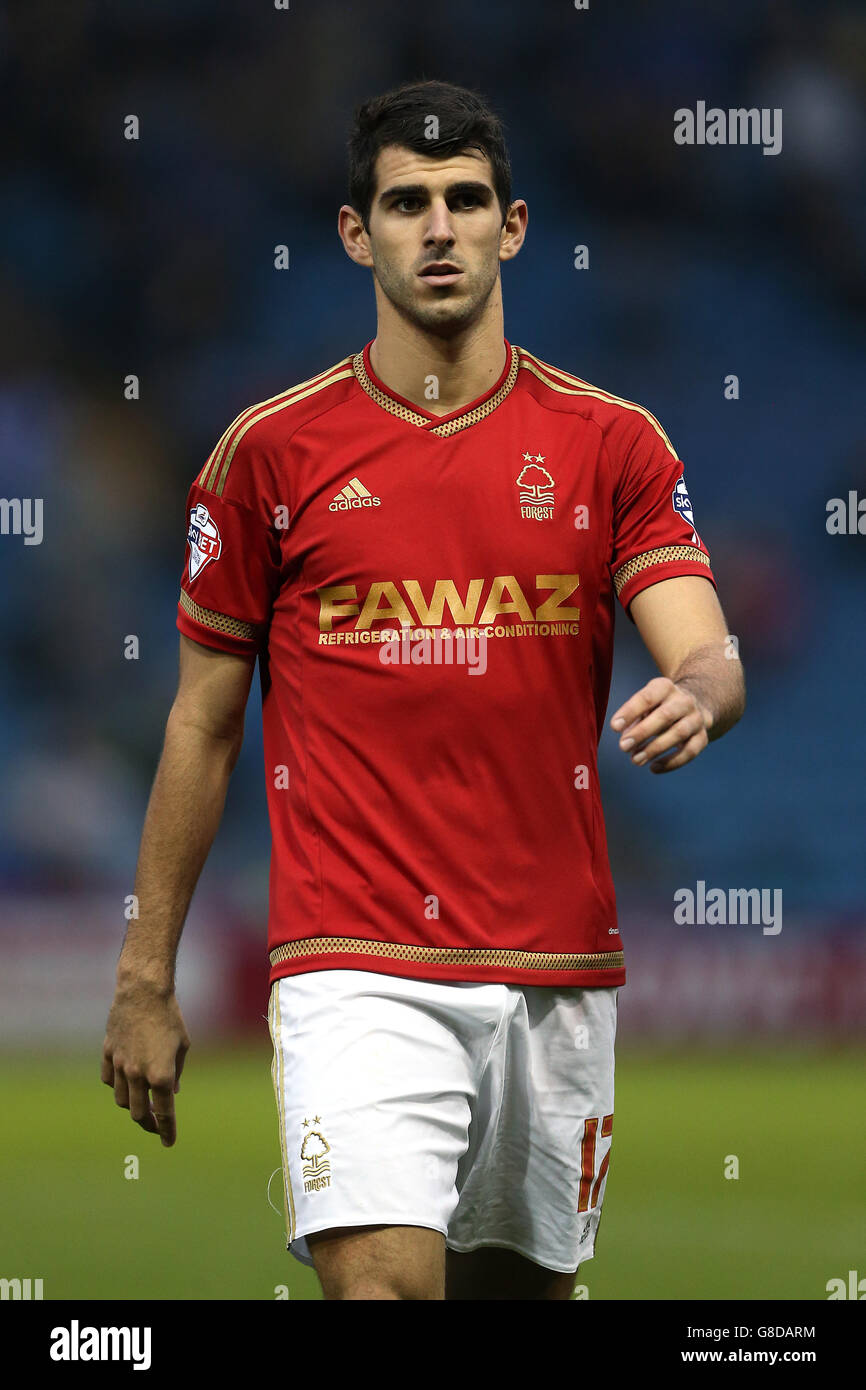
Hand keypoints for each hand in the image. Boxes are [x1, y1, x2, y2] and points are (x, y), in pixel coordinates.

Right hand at [101, 980, 189, 1146]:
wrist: (143, 992)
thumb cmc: (170, 1017)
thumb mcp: (183, 1046)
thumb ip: (176, 1072)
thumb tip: (171, 1092)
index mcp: (161, 1076)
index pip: (165, 1114)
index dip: (167, 1131)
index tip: (169, 1143)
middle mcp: (139, 1075)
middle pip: (139, 1114)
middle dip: (149, 1124)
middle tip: (156, 1126)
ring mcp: (120, 1066)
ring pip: (122, 1100)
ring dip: (133, 1106)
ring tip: (143, 1104)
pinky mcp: (108, 1054)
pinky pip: (110, 1080)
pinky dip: (118, 1087)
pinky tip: (126, 1083)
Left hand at [610, 676, 710, 773]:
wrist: (694, 705)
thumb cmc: (659, 707)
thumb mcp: (646, 705)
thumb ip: (634, 718)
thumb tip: (625, 738)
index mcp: (665, 687)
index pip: (647, 698)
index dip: (630, 712)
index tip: (614, 727)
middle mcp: (684, 701)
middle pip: (665, 716)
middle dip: (642, 733)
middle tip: (623, 747)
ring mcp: (696, 719)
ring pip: (679, 733)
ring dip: (655, 748)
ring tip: (635, 760)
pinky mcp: (702, 737)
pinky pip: (690, 752)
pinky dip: (672, 762)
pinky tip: (654, 767)